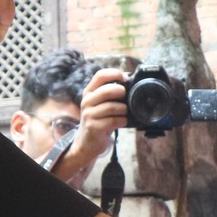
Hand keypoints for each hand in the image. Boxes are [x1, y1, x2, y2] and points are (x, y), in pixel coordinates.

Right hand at [53, 69, 126, 184]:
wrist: (87, 143)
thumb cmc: (100, 121)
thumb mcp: (101, 104)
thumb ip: (111, 94)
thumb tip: (130, 83)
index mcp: (89, 92)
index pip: (100, 75)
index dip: (114, 73)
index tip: (125, 78)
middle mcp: (87, 101)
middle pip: (107, 90)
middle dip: (121, 92)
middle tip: (126, 98)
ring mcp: (88, 115)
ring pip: (112, 107)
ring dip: (123, 110)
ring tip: (124, 113)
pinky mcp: (93, 127)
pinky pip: (113, 121)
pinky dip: (122, 121)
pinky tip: (122, 122)